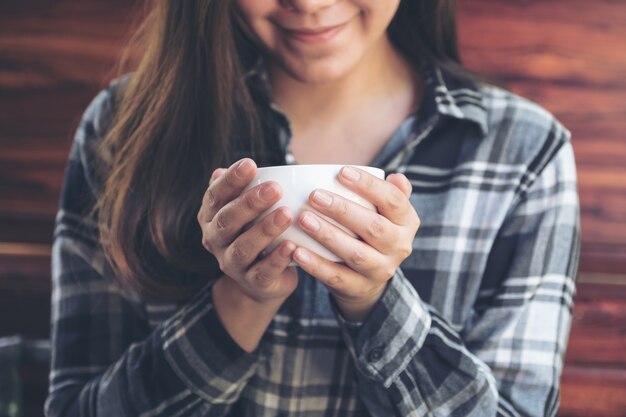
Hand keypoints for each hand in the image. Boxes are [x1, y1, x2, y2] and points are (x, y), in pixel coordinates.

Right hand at [197, 158, 297, 306]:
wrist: (260, 281)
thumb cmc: (256, 232)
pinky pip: (263, 272)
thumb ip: (244, 189)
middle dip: (250, 203)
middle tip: (275, 188)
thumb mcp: (248, 210)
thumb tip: (234, 167)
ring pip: (243, 247)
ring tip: (287, 213)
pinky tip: (292, 246)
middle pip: (228, 220)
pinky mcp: (252, 283)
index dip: (230, 180)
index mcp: (212, 217)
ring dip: (265, 229)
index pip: (215, 196)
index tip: (250, 164)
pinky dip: (277, 259)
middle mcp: (215, 240)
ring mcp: (232, 264)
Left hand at [292, 166, 419, 320]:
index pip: (393, 200)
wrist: (370, 280)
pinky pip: (336, 276)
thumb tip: (396, 177)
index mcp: (407, 222)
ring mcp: (380, 270)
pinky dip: (315, 264)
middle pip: (373, 227)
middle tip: (314, 195)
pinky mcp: (359, 288)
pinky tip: (296, 250)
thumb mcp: (387, 213)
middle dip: (342, 210)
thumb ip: (392, 193)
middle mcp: (399, 247)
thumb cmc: (373, 232)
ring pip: (354, 253)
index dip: (369, 186)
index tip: (342, 172)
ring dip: (327, 235)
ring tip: (303, 219)